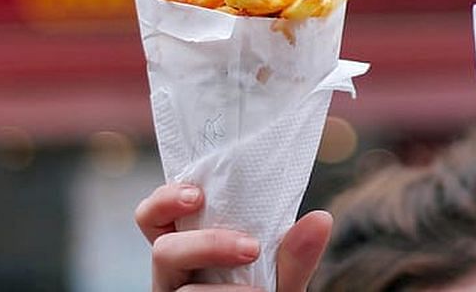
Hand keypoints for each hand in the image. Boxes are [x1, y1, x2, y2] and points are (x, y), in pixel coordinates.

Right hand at [135, 183, 332, 291]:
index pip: (155, 216)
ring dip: (222, 289)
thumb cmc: (266, 290)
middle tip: (251, 248)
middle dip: (206, 246)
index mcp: (188, 245)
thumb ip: (296, 252)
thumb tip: (320, 219)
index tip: (196, 194)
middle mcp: (174, 274)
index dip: (165, 200)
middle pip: (162, 250)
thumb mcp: (284, 274)